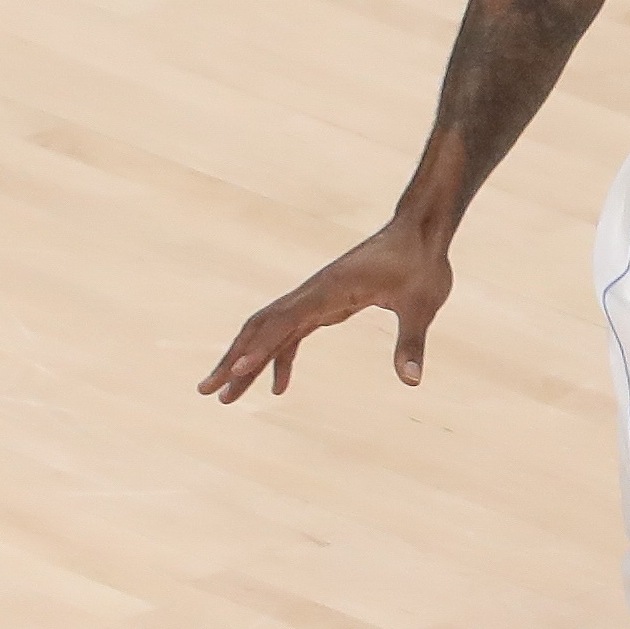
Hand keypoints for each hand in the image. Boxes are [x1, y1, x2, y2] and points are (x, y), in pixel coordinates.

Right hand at [200, 216, 456, 400]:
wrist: (419, 232)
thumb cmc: (421, 264)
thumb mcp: (422, 304)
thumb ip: (412, 342)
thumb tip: (412, 382)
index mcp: (328, 290)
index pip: (284, 323)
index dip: (258, 349)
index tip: (235, 373)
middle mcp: (312, 294)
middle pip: (260, 328)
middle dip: (233, 360)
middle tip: (207, 391)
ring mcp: (315, 299)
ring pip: (269, 332)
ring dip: (247, 362)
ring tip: (225, 396)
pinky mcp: (324, 304)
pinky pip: (291, 334)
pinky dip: (279, 359)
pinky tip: (278, 387)